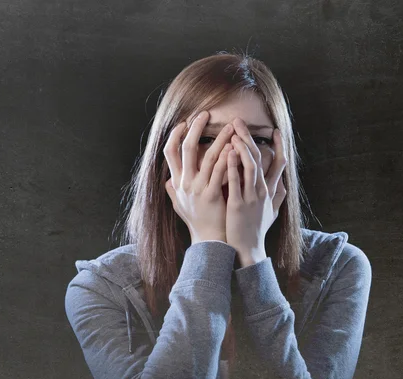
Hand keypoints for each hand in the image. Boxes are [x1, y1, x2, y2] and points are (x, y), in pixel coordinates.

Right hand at [164, 110, 235, 244]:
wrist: (209, 241)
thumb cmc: (197, 222)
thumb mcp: (180, 207)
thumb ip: (173, 192)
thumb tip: (168, 181)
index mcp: (177, 183)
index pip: (169, 152)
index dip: (175, 135)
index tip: (184, 122)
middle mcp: (184, 184)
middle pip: (186, 148)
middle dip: (195, 128)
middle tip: (205, 114)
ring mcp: (197, 189)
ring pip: (206, 157)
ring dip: (218, 139)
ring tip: (230, 127)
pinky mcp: (211, 195)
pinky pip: (220, 171)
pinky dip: (226, 157)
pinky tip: (234, 147)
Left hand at [225, 118, 287, 265]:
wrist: (248, 250)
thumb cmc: (257, 230)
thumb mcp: (272, 212)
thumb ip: (277, 197)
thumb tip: (284, 186)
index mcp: (271, 191)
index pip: (280, 163)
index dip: (279, 146)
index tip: (276, 131)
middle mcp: (264, 191)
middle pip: (260, 158)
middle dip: (249, 138)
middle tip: (239, 121)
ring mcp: (252, 197)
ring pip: (250, 166)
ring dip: (242, 147)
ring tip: (233, 132)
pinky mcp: (239, 205)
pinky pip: (237, 182)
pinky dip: (233, 166)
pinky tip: (228, 153)